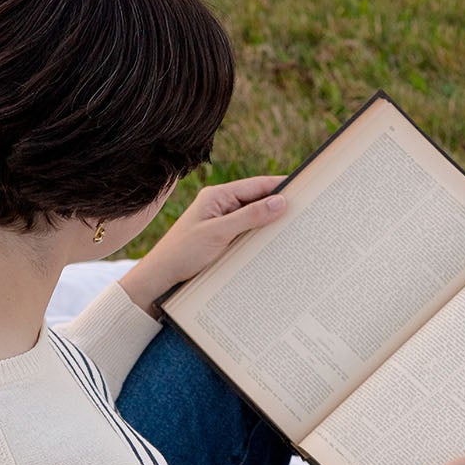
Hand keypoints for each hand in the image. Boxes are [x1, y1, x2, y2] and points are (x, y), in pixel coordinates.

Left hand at [120, 177, 288, 313]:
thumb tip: (280, 202)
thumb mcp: (218, 233)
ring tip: (294, 229)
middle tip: (305, 212)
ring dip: (269, 225)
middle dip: (278, 207)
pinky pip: (245, 235)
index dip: (280, 187)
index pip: (256, 186)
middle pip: (257, 202)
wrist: (159, 278)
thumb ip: (249, 217)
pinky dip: (258, 239)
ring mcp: (220, 223)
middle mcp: (220, 206)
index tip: (304, 189)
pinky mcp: (220, 240)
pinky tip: (272, 246)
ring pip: (253, 220)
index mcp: (217, 196)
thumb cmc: (182, 253)